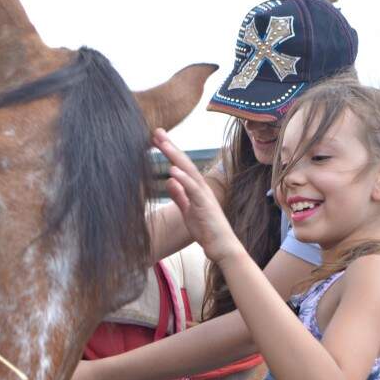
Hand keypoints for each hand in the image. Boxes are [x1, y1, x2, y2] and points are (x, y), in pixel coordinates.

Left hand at [153, 129, 244, 264]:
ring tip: (162, 143)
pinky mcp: (205, 206)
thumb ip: (180, 195)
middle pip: (184, 162)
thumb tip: (169, 180)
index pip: (181, 166)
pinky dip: (183, 178)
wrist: (222, 247)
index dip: (169, 152)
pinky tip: (172, 169)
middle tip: (157, 131)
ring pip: (189, 171)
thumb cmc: (207, 230)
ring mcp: (204, 195)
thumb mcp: (187, 210)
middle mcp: (201, 188)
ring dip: (175, 156)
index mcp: (196, 188)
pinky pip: (193, 189)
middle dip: (170, 146)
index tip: (156, 139)